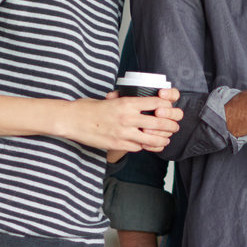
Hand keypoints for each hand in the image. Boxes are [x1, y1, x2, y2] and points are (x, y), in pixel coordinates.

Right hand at [63, 90, 182, 156]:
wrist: (72, 120)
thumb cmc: (88, 108)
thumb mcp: (109, 99)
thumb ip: (124, 100)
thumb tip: (136, 101)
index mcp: (126, 103)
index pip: (155, 103)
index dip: (167, 107)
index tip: (171, 109)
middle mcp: (127, 118)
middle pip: (159, 122)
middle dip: (171, 125)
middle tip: (175, 126)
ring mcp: (123, 133)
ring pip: (152, 139)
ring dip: (162, 139)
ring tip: (166, 139)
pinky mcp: (118, 145)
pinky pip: (138, 147)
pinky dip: (144, 146)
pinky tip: (147, 145)